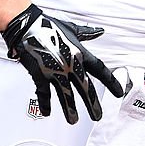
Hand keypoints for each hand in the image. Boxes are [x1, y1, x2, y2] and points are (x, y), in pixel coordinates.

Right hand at [1, 4, 124, 123]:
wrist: (26, 26)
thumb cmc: (48, 25)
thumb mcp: (71, 29)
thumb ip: (87, 33)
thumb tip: (100, 31)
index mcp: (80, 52)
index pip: (100, 70)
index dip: (111, 82)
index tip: (118, 92)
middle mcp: (70, 64)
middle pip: (85, 88)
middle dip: (92, 104)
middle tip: (97, 116)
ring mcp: (55, 71)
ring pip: (66, 95)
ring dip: (70, 109)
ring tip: (73, 120)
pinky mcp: (40, 75)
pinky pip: (44, 94)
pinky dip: (45, 104)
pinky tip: (47, 112)